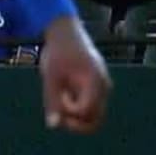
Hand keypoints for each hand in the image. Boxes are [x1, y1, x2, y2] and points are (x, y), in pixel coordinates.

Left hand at [39, 17, 109, 133]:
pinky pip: (90, 106)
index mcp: (95, 81)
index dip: (70, 110)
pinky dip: (77, 107)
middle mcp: (104, 86)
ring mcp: (103, 87)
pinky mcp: (97, 87)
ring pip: (93, 115)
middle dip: (75, 122)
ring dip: (76, 115)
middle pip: (95, 120)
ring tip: (60, 98)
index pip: (87, 111)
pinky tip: (64, 92)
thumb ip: (52, 100)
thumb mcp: (51, 76)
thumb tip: (53, 125)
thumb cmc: (58, 51)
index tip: (59, 95)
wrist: (65, 31)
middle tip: (57, 110)